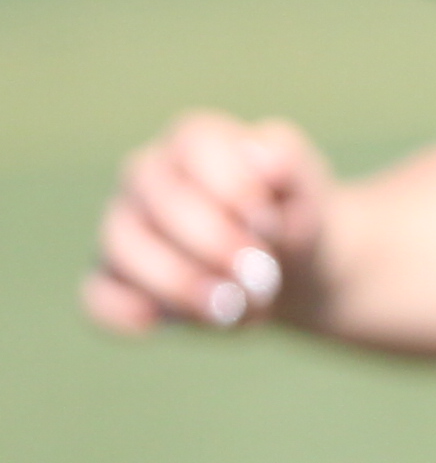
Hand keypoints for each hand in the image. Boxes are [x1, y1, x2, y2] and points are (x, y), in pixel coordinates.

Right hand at [86, 113, 332, 336]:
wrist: (293, 272)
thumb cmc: (293, 217)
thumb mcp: (309, 189)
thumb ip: (292, 166)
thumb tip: (263, 159)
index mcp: (196, 141)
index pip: (195, 144)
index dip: (233, 187)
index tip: (268, 223)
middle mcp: (147, 176)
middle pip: (159, 201)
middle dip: (214, 245)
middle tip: (258, 278)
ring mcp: (122, 227)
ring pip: (122, 249)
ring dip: (182, 285)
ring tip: (233, 307)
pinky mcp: (113, 280)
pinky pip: (100, 297)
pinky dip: (134, 314)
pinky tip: (179, 321)